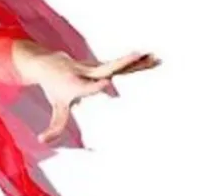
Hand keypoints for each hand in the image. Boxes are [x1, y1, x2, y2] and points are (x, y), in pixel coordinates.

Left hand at [29, 49, 161, 143]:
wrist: (49, 64)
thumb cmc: (55, 88)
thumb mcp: (57, 107)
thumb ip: (54, 125)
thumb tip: (41, 140)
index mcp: (75, 84)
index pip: (87, 86)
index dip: (95, 85)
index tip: (106, 83)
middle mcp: (87, 72)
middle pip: (106, 68)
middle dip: (121, 62)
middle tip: (137, 55)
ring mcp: (96, 66)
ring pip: (118, 63)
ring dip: (135, 61)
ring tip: (155, 58)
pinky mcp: (103, 64)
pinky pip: (122, 63)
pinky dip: (137, 62)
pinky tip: (154, 59)